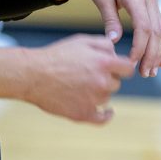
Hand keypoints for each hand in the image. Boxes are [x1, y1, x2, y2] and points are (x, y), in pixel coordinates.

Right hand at [20, 34, 134, 124]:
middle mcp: (102, 82)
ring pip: (106, 97)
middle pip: (116, 83)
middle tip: (87, 73)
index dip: (122, 67)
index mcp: (103, 63)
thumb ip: (103, 44)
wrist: (33, 74)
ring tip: (79, 85)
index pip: (128, 69)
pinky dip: (106, 115)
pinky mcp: (84, 114)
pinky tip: (108, 112)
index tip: (117, 68)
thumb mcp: (80, 41)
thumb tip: (117, 52)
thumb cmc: (56, 55)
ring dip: (99, 92)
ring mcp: (94, 100)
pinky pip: (103, 118)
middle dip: (106, 78)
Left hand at [82, 0, 160, 77]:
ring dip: (158, 52)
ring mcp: (152, 0)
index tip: (132, 63)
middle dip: (152, 55)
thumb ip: (109, 17)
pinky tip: (158, 59)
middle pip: (156, 32)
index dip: (140, 47)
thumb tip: (113, 41)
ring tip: (152, 71)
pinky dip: (159, 43)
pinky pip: (159, 25)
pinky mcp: (151, 3)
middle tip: (145, 74)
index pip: (143, 27)